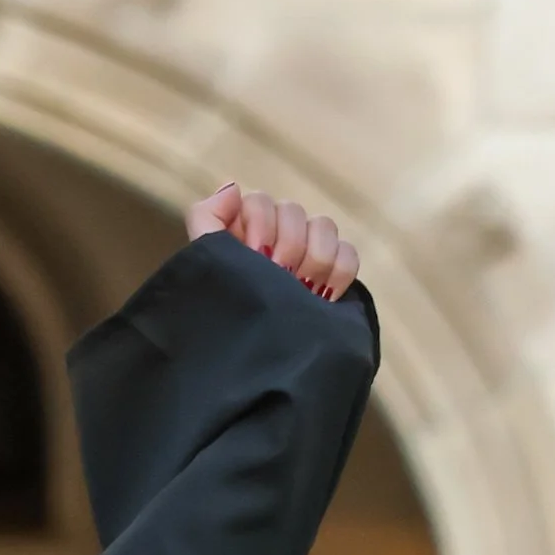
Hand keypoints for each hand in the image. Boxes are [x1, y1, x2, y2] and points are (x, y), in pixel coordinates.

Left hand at [186, 183, 357, 301]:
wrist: (259, 367)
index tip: (254, 256)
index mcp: (242, 238)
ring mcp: (308, 255)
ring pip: (324, 226)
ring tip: (299, 291)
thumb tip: (233, 188)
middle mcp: (275, 240)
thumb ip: (207, 221)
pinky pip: (348, 253)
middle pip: (293, 211)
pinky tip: (322, 297)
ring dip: (312, 260)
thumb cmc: (230, 316)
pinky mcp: (335, 274)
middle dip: (285, 247)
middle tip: (278, 278)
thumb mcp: (207, 270)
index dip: (260, 226)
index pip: (260, 203)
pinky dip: (338, 273)